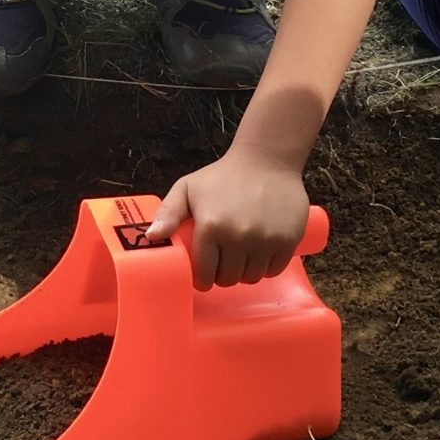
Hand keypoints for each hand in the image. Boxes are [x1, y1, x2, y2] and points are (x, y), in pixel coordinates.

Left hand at [146, 149, 309, 288]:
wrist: (267, 159)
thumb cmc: (223, 176)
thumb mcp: (188, 188)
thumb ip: (168, 213)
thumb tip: (151, 238)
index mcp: (211, 226)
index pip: (205, 274)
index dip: (203, 278)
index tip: (204, 274)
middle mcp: (238, 236)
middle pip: (229, 279)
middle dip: (223, 275)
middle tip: (223, 262)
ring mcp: (265, 239)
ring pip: (252, 277)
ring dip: (245, 272)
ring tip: (242, 258)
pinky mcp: (288, 240)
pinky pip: (274, 269)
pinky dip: (266, 267)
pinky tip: (260, 255)